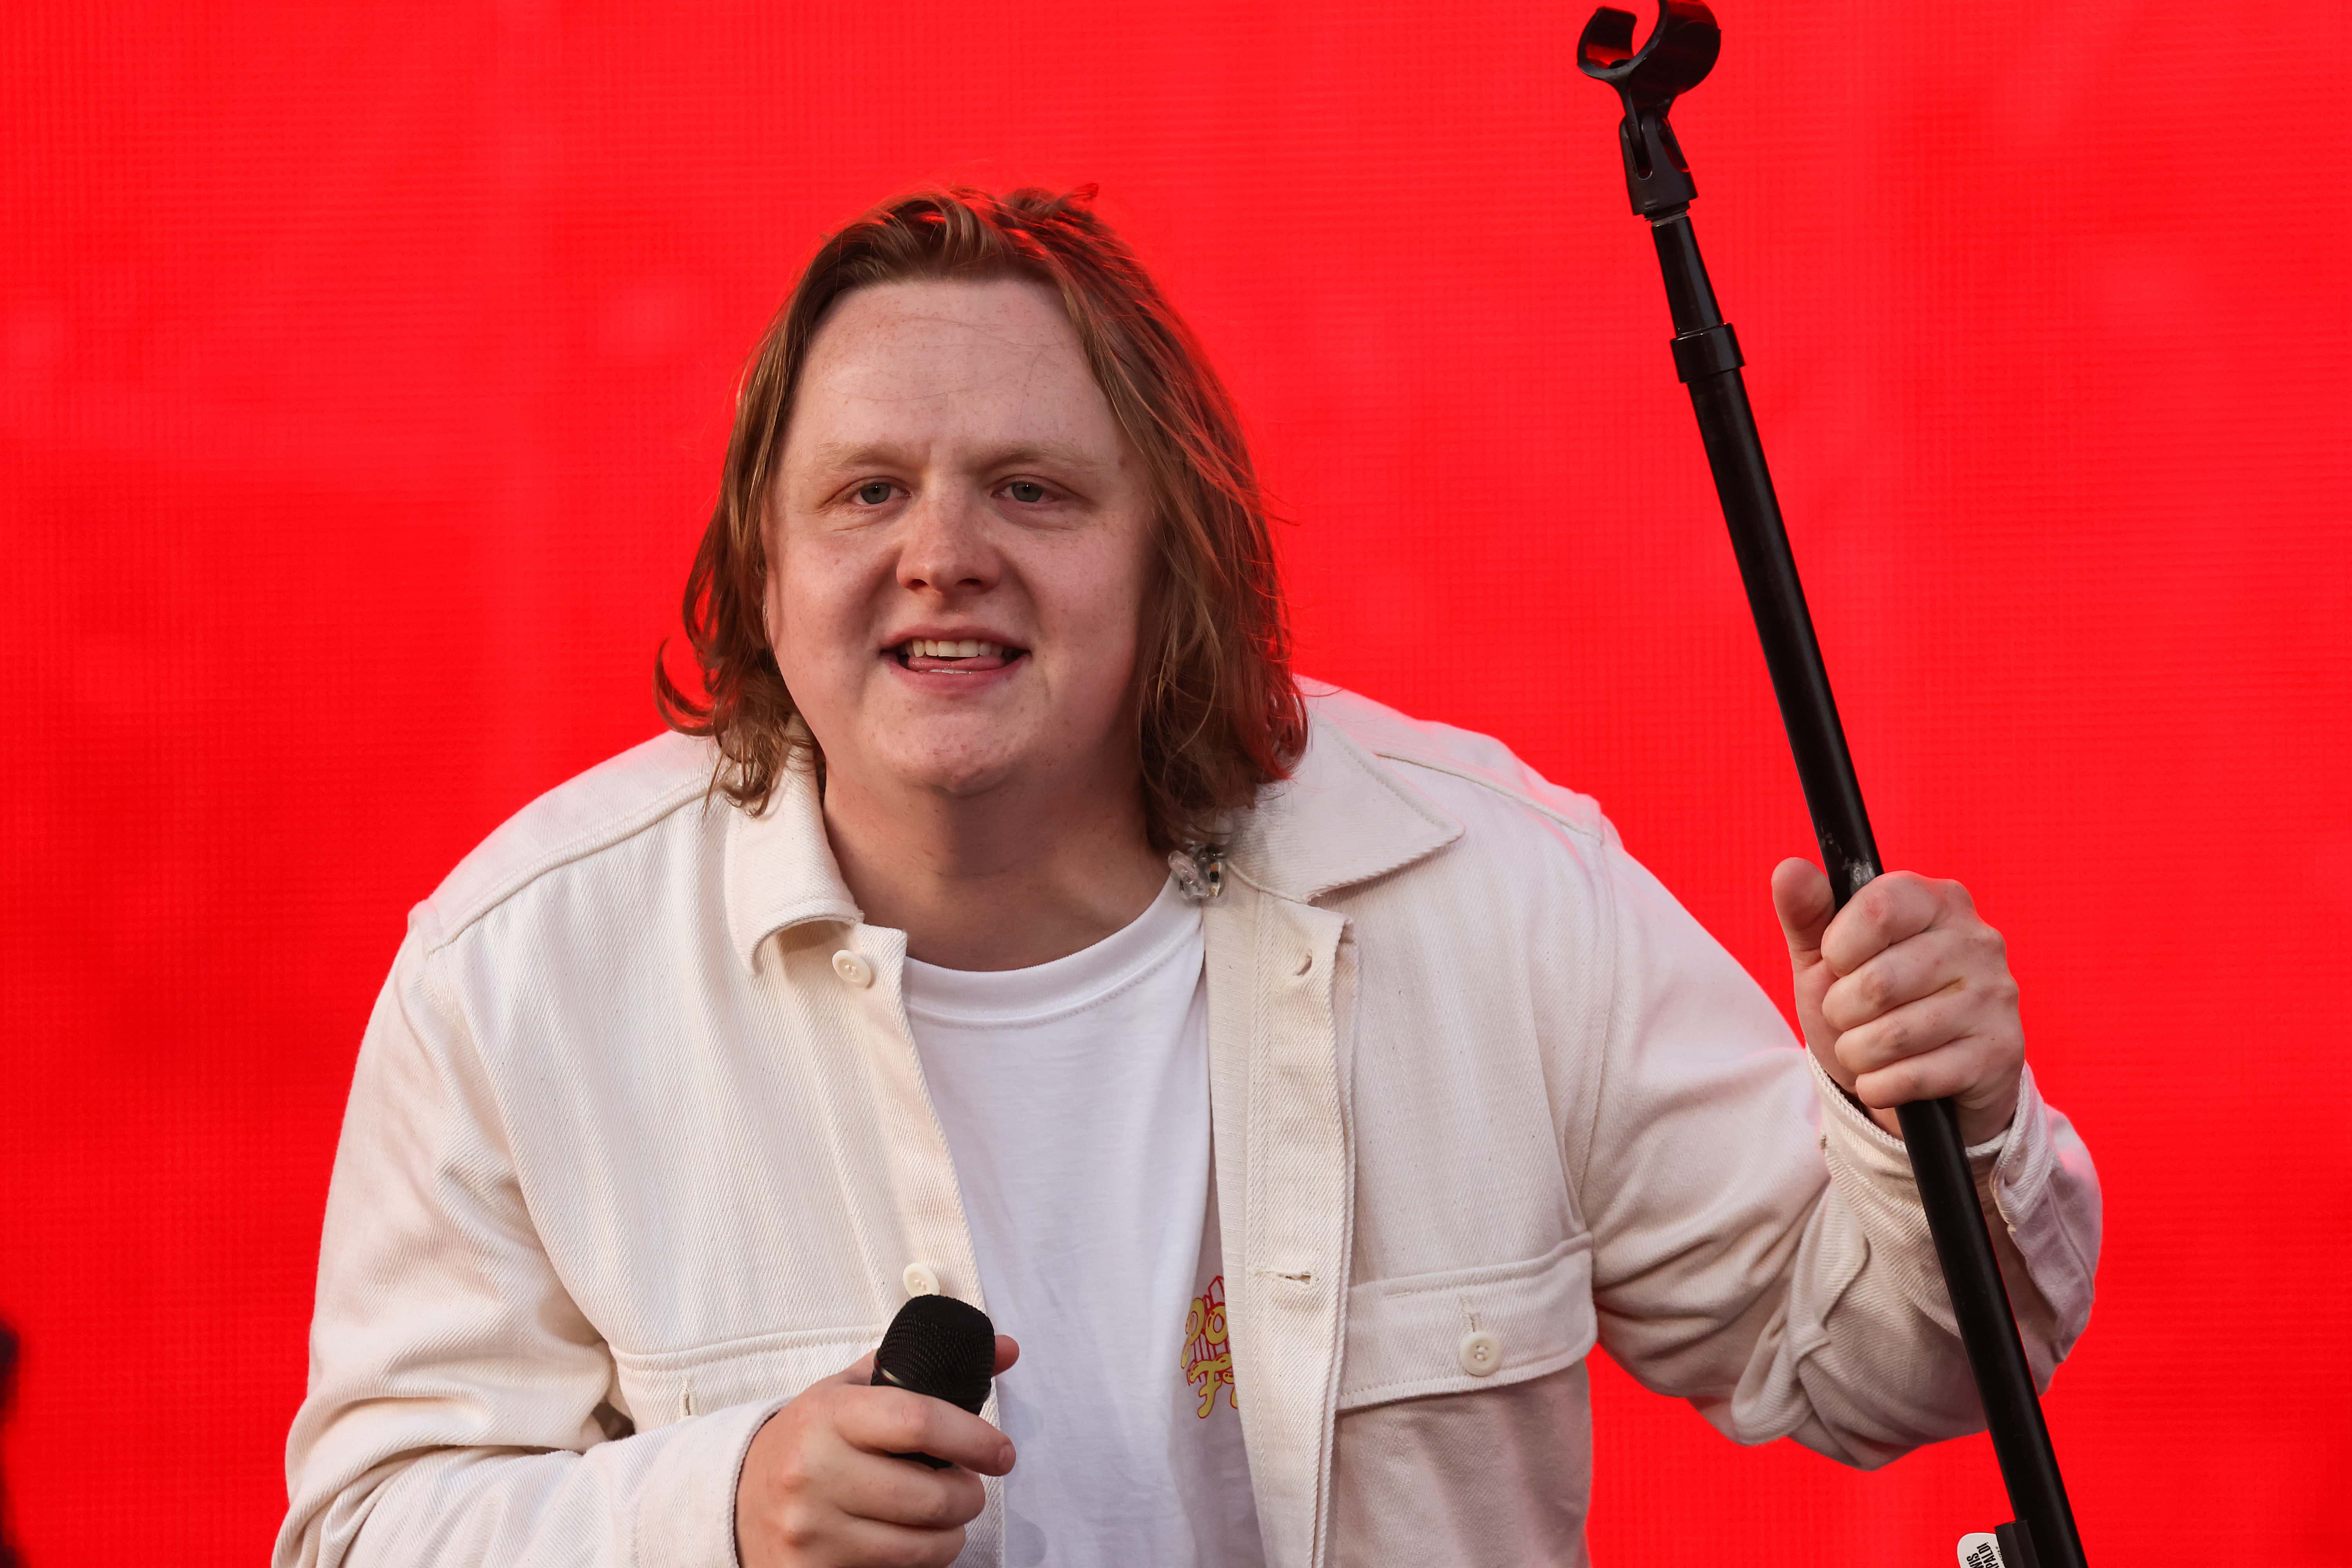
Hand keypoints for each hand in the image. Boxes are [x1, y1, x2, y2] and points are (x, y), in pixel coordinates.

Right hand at [736, 1335, 1019, 1567]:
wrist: (739, 1496)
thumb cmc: (813, 1438)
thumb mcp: (855, 1389)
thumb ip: (926, 1365)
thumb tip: (1006, 1349)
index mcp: (831, 1414)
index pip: (919, 1420)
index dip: (974, 1438)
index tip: (1001, 1452)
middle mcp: (815, 1471)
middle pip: (929, 1495)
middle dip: (969, 1496)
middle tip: (970, 1488)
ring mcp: (811, 1528)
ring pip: (919, 1546)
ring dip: (951, 1535)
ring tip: (947, 1516)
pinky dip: (918, 1561)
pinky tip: (912, 1542)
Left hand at [1771, 860, 2024, 1144]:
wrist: (1917, 1082)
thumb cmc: (1867, 1004)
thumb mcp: (1828, 957)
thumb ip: (1808, 912)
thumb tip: (1789, 869)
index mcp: (1937, 900)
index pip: (1879, 908)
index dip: (1839, 948)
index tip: (1839, 964)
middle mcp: (1978, 941)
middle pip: (1878, 981)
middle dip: (1842, 1011)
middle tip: (1850, 1016)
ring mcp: (1996, 997)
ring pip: (1894, 1035)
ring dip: (1858, 1052)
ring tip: (1866, 1048)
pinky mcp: (2001, 1053)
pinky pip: (1914, 1077)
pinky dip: (1880, 1085)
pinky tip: (1887, 1077)